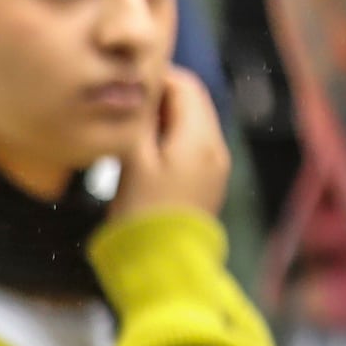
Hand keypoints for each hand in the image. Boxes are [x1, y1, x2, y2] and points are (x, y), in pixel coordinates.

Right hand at [108, 69, 231, 225]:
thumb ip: (138, 121)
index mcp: (198, 138)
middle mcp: (215, 148)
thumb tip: (139, 92)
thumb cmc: (142, 216)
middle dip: (164, 96)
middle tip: (129, 103)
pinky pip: (194, 147)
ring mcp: (216, 168)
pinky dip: (174, 139)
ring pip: (194, 124)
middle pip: (194, 103)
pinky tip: (148, 153)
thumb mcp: (133, 162)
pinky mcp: (209, 185)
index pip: (186, 85)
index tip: (129, 82)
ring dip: (167, 118)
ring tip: (134, 128)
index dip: (158, 77)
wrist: (163, 268)